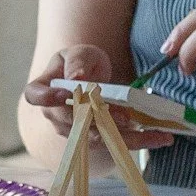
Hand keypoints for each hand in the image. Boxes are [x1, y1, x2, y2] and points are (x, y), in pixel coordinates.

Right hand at [23, 46, 173, 151]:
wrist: (90, 75)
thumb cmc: (80, 61)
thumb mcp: (80, 54)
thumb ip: (77, 63)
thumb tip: (76, 77)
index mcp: (43, 89)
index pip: (35, 96)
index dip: (47, 98)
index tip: (65, 96)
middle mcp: (55, 115)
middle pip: (75, 121)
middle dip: (102, 121)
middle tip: (126, 118)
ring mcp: (74, 130)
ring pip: (99, 137)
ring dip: (128, 137)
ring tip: (156, 135)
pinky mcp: (95, 138)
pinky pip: (114, 141)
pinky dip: (138, 140)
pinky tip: (160, 138)